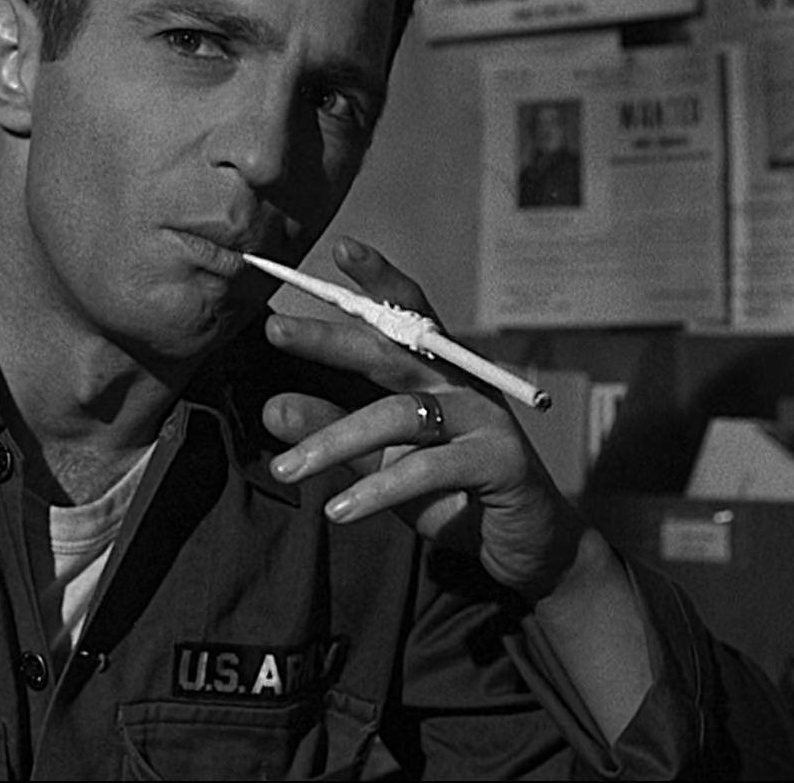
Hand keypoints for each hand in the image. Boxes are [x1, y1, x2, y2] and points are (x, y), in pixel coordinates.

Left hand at [263, 237, 587, 599]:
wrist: (523, 545)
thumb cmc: (449, 490)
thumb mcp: (380, 458)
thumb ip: (333, 431)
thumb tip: (271, 408)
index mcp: (435, 370)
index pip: (404, 313)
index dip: (378, 278)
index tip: (340, 248)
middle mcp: (461, 383)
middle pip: (392, 349)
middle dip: (330, 338)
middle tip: (274, 329)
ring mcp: (486, 418)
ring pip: (398, 415)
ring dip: (334, 441)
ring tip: (286, 470)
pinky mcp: (500, 462)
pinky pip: (429, 469)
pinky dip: (379, 490)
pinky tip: (340, 509)